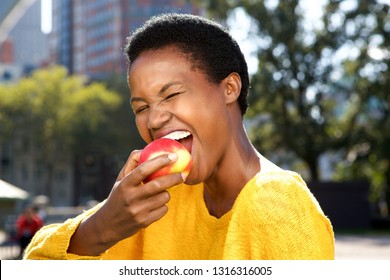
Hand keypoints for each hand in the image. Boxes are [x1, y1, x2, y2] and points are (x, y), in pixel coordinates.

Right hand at [68, 150, 184, 255]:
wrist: (107, 225)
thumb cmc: (118, 197)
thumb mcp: (120, 180)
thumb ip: (132, 163)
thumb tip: (144, 150)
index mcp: (124, 184)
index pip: (143, 169)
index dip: (160, 161)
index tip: (173, 156)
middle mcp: (130, 197)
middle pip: (158, 185)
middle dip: (174, 177)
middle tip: (183, 174)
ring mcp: (137, 211)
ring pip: (163, 197)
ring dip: (167, 193)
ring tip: (160, 193)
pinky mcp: (144, 222)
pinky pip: (163, 209)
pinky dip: (163, 205)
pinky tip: (155, 205)